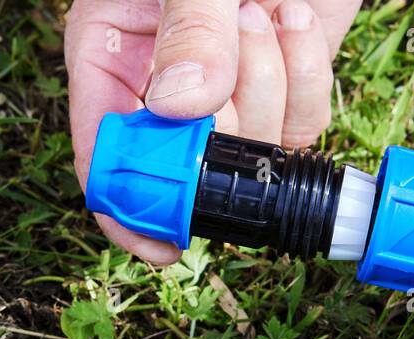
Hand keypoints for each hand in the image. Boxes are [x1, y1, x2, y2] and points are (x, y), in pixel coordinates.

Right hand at [66, 0, 360, 263]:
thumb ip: (190, 27)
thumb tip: (182, 106)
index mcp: (109, 56)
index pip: (104, 160)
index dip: (130, 210)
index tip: (166, 239)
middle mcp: (164, 86)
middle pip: (188, 168)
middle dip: (227, 118)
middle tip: (241, 32)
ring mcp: (227, 92)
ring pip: (252, 152)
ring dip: (273, 84)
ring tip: (264, 8)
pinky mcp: (283, 88)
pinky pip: (302, 125)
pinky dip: (309, 76)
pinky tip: (292, 17)